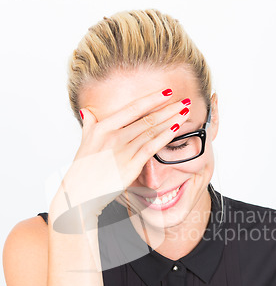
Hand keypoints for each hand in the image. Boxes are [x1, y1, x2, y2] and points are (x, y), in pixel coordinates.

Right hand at [53, 88, 190, 219]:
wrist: (80, 193)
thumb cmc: (83, 169)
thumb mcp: (84, 142)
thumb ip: (89, 125)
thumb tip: (87, 112)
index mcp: (103, 127)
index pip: (133, 108)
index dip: (152, 99)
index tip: (168, 92)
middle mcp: (113, 136)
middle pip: (147, 118)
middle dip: (169, 108)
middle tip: (186, 101)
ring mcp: (122, 151)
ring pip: (152, 131)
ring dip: (171, 120)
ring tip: (185, 112)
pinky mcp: (130, 166)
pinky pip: (151, 148)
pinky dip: (165, 137)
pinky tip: (176, 130)